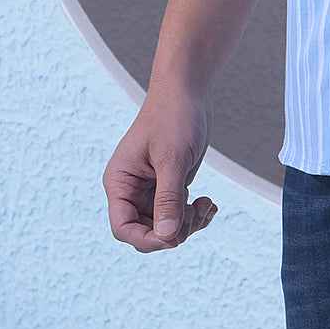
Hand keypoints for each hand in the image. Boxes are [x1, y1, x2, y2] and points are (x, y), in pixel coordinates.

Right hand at [103, 86, 217, 252]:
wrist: (187, 90)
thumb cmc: (174, 117)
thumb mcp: (172, 159)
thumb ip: (168, 199)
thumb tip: (167, 237)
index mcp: (120, 182)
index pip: (123, 228)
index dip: (147, 239)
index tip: (174, 236)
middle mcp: (131, 190)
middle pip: (146, 231)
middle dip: (173, 230)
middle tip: (196, 212)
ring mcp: (150, 189)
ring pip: (165, 226)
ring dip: (188, 223)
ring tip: (206, 205)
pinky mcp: (169, 185)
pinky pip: (178, 213)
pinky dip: (194, 214)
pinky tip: (209, 204)